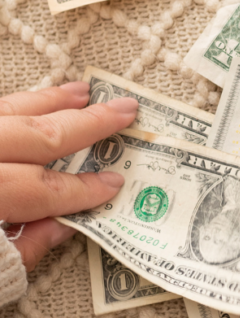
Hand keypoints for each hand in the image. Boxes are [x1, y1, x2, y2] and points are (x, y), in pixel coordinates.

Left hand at [0, 82, 136, 271]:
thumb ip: (22, 248)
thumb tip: (61, 227)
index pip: (44, 189)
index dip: (84, 189)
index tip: (115, 184)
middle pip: (37, 136)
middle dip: (88, 124)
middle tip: (125, 110)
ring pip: (9, 112)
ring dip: (50, 101)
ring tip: (83, 93)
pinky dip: (17, 103)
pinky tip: (34, 100)